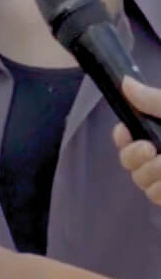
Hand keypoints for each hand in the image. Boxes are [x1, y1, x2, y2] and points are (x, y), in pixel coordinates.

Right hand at [115, 78, 160, 205]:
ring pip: (141, 181)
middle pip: (128, 160)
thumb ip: (153, 99)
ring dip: (153, 174)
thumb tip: (125, 82)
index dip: (121, 136)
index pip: (128, 136)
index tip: (126, 132)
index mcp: (160, 133)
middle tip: (152, 150)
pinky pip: (155, 197)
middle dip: (135, 157)